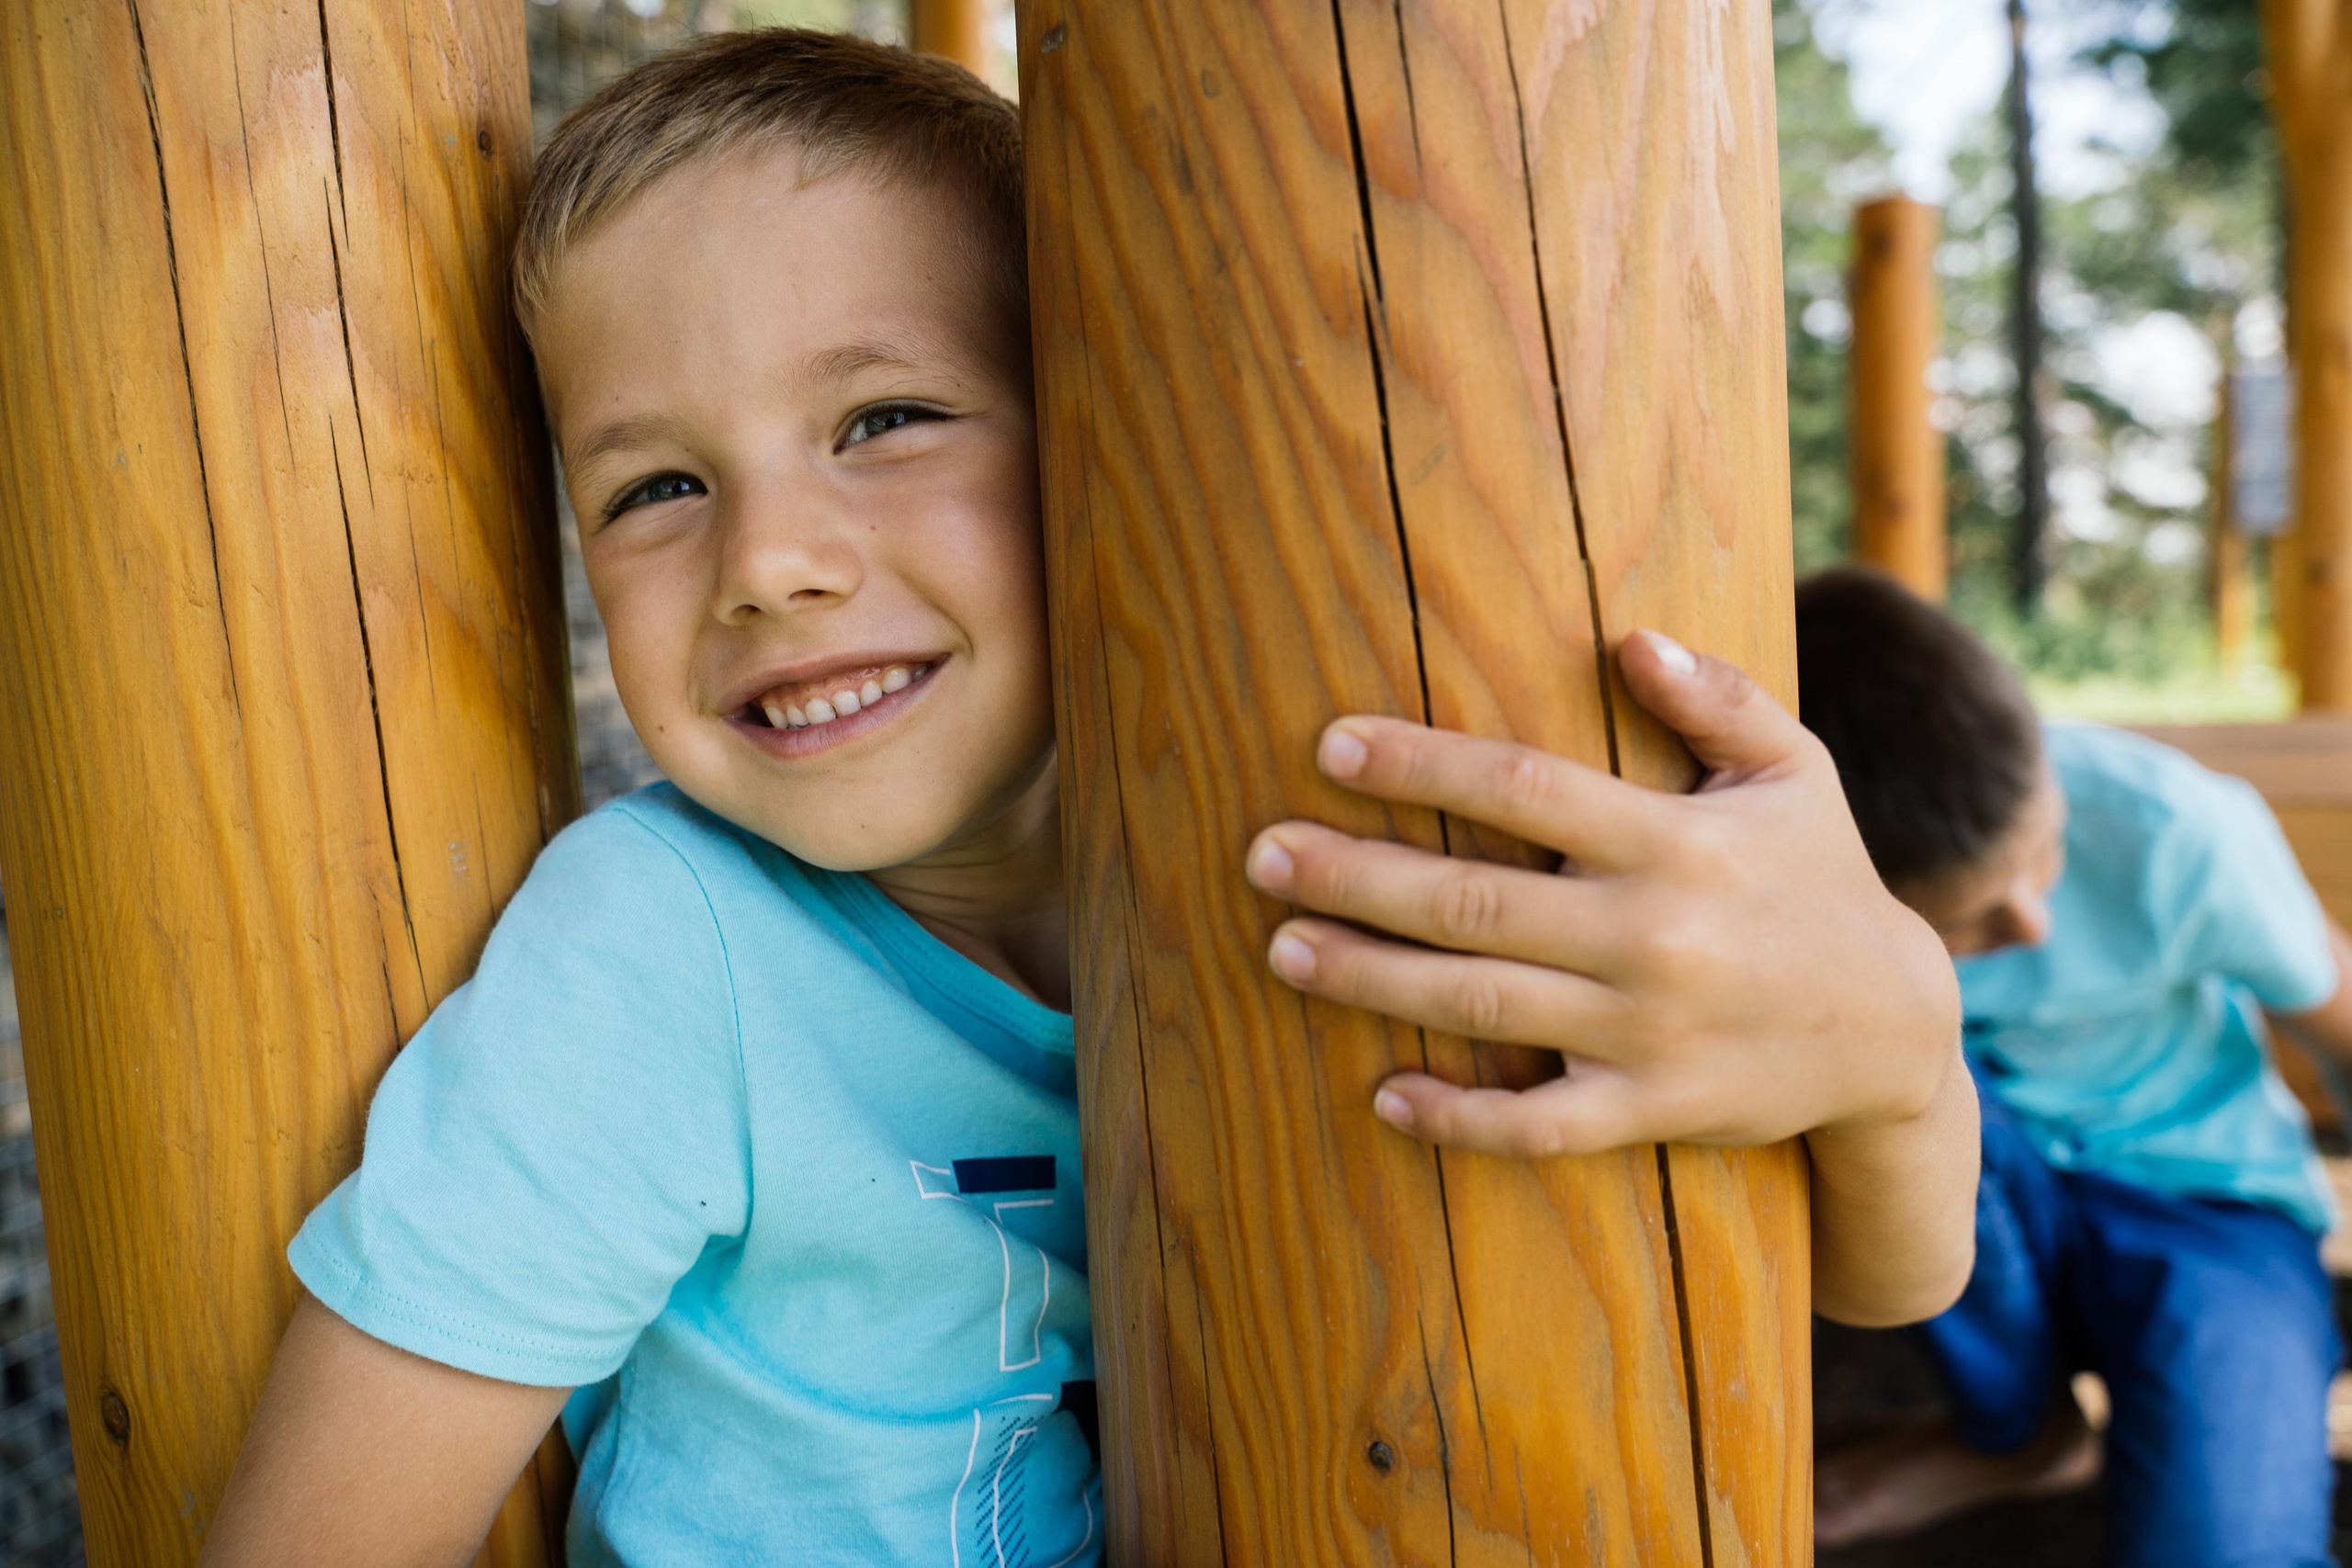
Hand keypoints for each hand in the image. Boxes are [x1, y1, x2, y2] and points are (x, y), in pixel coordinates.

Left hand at [1242, 629, 1961, 1159]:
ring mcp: (1647, 1031)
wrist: (1899, 1035)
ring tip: (1282, 949)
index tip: (1330, 746)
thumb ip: (1719, 699)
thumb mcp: (1796, 772)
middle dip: (1357, 876)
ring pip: (1483, 1006)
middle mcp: (1653, 933)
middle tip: (1262, 855)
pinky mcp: (1652, 1109)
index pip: (1525, 789)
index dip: (1422, 765)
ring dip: (1372, 979)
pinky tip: (1384, 1094)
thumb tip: (1630, 636)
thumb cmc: (1822, 881)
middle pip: (1475, 901)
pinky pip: (1539, 1125)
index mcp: (1676, 839)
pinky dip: (1459, 1118)